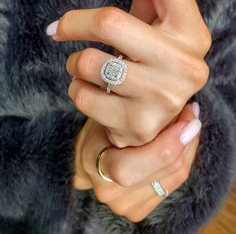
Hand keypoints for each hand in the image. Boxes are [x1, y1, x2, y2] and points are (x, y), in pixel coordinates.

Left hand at [46, 0, 211, 146]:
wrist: (153, 117)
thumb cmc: (150, 60)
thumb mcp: (157, 23)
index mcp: (192, 31)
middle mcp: (185, 63)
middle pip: (111, 21)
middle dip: (73, 22)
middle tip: (58, 28)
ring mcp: (164, 96)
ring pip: (89, 62)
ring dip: (74, 61)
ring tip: (86, 67)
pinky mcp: (139, 123)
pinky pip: (82, 95)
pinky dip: (75, 88)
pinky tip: (93, 90)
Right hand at [73, 103, 200, 221]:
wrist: (87, 158)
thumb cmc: (97, 131)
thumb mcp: (108, 116)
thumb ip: (134, 114)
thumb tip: (173, 103)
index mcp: (95, 166)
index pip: (130, 166)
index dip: (165, 143)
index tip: (185, 113)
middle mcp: (110, 191)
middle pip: (162, 170)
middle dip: (184, 138)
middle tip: (191, 113)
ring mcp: (125, 205)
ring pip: (174, 176)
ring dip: (188, 146)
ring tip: (189, 123)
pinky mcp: (139, 209)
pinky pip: (174, 183)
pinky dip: (184, 159)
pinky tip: (184, 141)